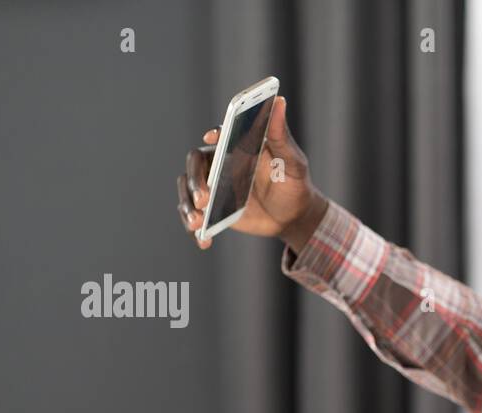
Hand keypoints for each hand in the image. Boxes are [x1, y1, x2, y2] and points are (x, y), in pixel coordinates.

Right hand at [176, 95, 327, 250]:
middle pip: (195, 165)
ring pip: (188, 191)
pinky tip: (203, 241)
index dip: (215, 137)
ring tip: (196, 222)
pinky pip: (196, 217)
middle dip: (195, 181)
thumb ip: (281, 136)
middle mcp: (220, 163)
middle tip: (204, 198)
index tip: (214, 140)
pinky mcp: (212, 209)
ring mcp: (213, 187)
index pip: (219, 137)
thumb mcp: (293, 162)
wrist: (293, 216)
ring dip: (187, 206)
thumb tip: (279, 102)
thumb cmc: (294, 183)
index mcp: (237, 146)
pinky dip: (196, 230)